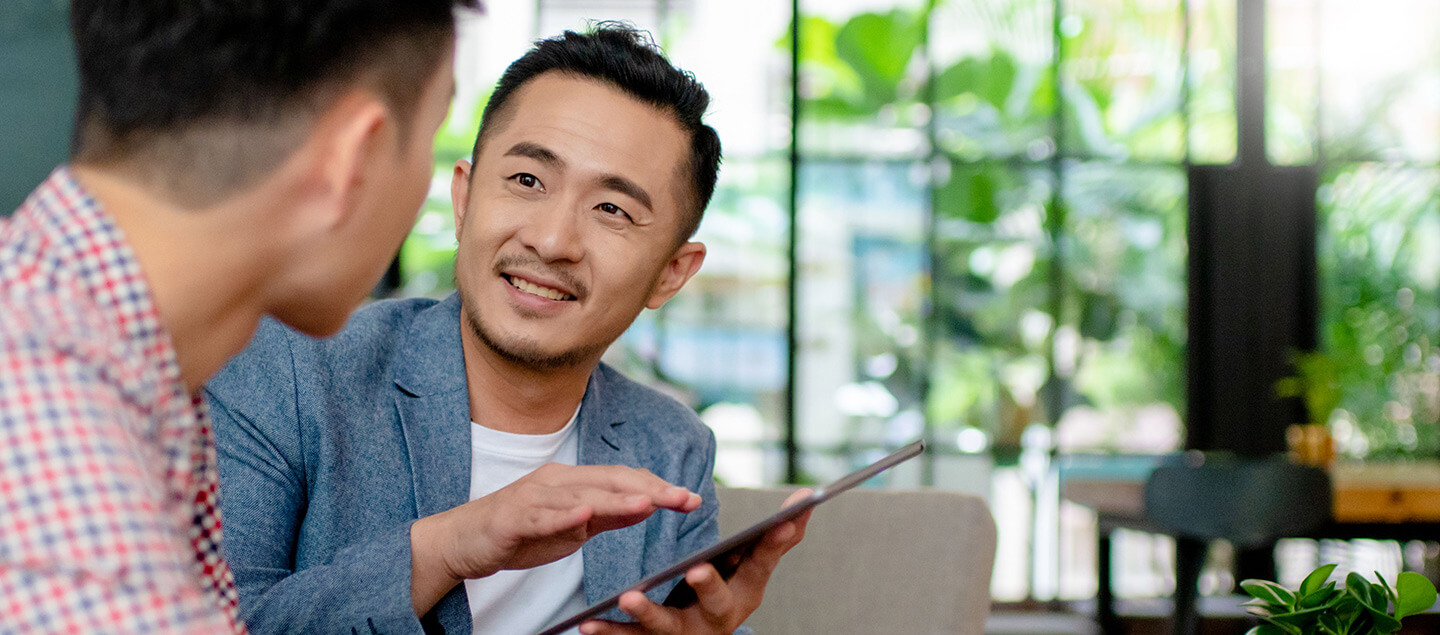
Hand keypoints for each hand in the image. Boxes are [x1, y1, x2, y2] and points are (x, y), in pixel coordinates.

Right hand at [409, 463, 701, 614]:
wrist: (462, 541)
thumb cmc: (519, 532)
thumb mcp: (572, 527)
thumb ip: (608, 515)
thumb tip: (647, 504)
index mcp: (573, 482)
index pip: (622, 479)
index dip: (657, 486)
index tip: (689, 497)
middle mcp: (555, 481)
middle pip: (609, 481)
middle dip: (650, 489)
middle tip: (683, 497)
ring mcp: (533, 496)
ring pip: (580, 495)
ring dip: (616, 498)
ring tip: (647, 502)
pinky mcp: (511, 517)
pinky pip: (540, 515)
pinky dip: (563, 514)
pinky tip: (583, 515)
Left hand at [578, 489, 813, 634]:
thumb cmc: (726, 593)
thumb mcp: (751, 568)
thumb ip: (777, 537)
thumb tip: (807, 497)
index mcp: (745, 592)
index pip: (763, 564)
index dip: (774, 544)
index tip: (781, 525)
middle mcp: (718, 618)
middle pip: (717, 603)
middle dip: (709, 586)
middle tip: (697, 569)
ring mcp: (684, 634)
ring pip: (667, 627)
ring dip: (648, 612)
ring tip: (628, 596)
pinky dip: (609, 632)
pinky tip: (588, 623)